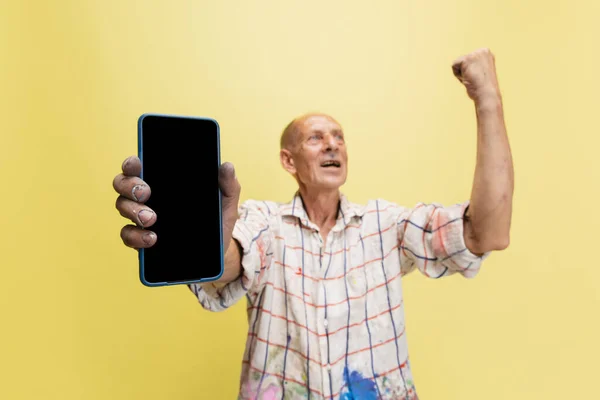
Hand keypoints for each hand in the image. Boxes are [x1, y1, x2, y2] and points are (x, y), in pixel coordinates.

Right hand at [113, 156, 241, 253]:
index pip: (139, 165)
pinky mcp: (141, 240)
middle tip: (146, 193)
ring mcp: (141, 218)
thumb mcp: (226, 204)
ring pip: (122, 207)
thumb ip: (228, 185)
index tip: (138, 164)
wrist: (217, 254)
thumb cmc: (217, 222)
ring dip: (132, 211)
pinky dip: (136, 236)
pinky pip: (127, 235)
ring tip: (151, 219)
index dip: (132, 162)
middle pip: (123, 183)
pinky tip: (152, 239)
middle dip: (130, 186)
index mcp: (164, 182)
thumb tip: (227, 166)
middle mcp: (147, 197)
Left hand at [452, 48, 500, 102]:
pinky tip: (468, 78)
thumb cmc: (484, 88)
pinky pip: (454, 65)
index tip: (479, 77)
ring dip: (462, 74)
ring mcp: (475, 54)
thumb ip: (475, 67)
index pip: (469, 60)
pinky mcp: (467, 59)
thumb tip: (468, 68)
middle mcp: (482, 51)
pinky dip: (458, 75)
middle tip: (475, 79)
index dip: (471, 71)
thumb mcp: (481, 73)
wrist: (487, 94)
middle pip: (463, 61)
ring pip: (458, 63)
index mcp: (487, 53)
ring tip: (472, 79)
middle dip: (466, 72)